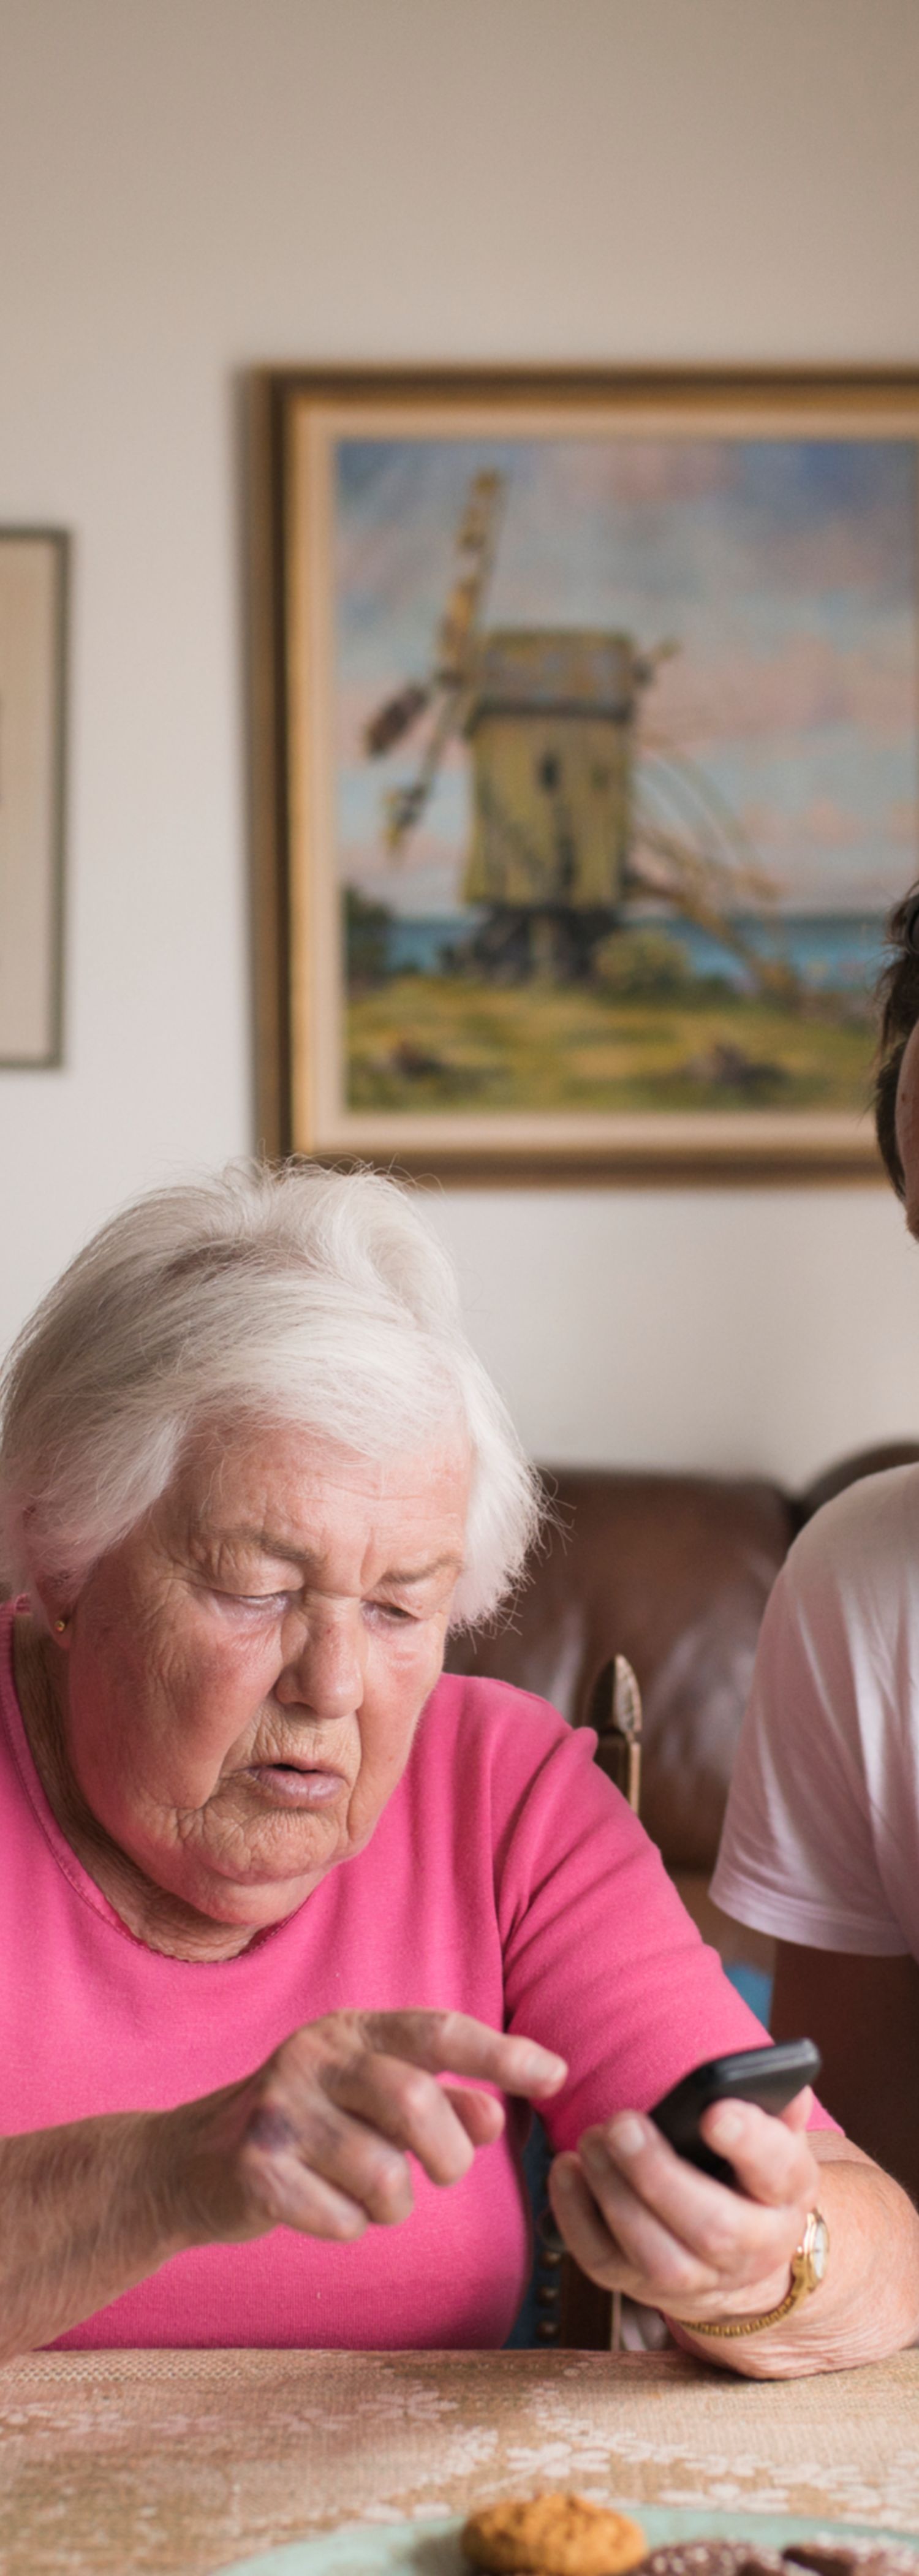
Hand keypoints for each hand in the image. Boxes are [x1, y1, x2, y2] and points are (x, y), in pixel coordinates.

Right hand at [155, 2009, 566, 2249]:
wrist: (192, 2163)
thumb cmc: (308, 2128)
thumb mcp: (372, 2101)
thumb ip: (440, 2100)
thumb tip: (496, 2113)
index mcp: (351, 2030)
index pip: (439, 2031)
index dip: (502, 2053)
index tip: (556, 2074)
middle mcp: (313, 2055)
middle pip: (417, 2102)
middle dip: (450, 2155)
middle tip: (445, 2175)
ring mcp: (279, 2110)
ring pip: (385, 2176)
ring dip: (394, 2205)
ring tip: (369, 2194)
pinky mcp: (255, 2168)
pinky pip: (343, 2220)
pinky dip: (349, 2228)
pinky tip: (322, 2208)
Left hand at [548, 2086, 818, 2329]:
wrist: (741, 2258)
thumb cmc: (748, 2176)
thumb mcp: (773, 2139)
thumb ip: (774, 2107)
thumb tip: (771, 2078)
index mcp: (785, 2196)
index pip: (777, 2171)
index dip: (749, 2142)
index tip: (713, 2112)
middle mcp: (751, 2250)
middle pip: (712, 2227)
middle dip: (660, 2175)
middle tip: (621, 2124)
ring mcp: (696, 2280)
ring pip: (657, 2258)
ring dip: (616, 2196)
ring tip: (592, 2140)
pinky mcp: (642, 2288)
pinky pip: (604, 2263)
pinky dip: (577, 2218)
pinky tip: (566, 2170)